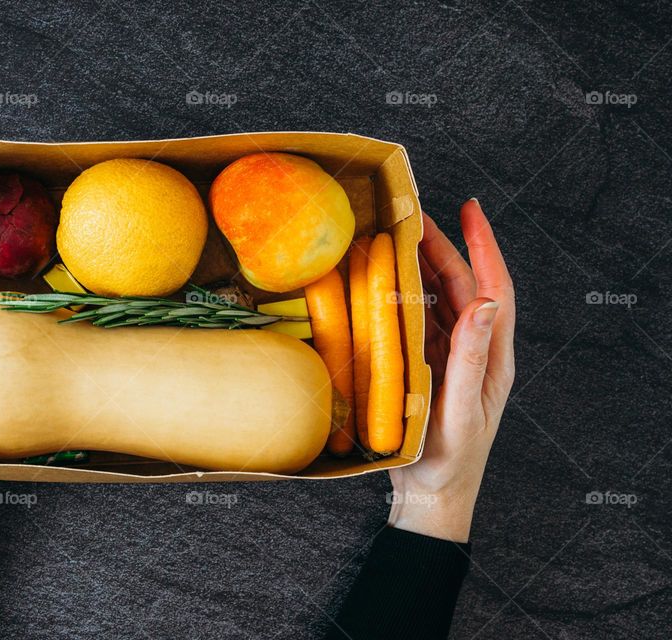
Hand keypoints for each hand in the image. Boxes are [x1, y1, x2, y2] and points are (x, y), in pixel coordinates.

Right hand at [387, 199, 514, 542]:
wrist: (431, 495)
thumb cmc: (449, 461)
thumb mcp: (461, 410)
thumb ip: (471, 358)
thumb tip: (484, 303)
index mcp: (492, 357)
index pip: (493, 289)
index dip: (483, 247)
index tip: (469, 210)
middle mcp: (475, 351)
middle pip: (463, 288)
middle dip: (444, 248)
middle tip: (415, 216)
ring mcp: (450, 358)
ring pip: (440, 302)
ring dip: (422, 269)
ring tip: (398, 240)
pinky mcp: (428, 368)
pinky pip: (419, 323)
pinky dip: (404, 298)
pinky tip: (385, 285)